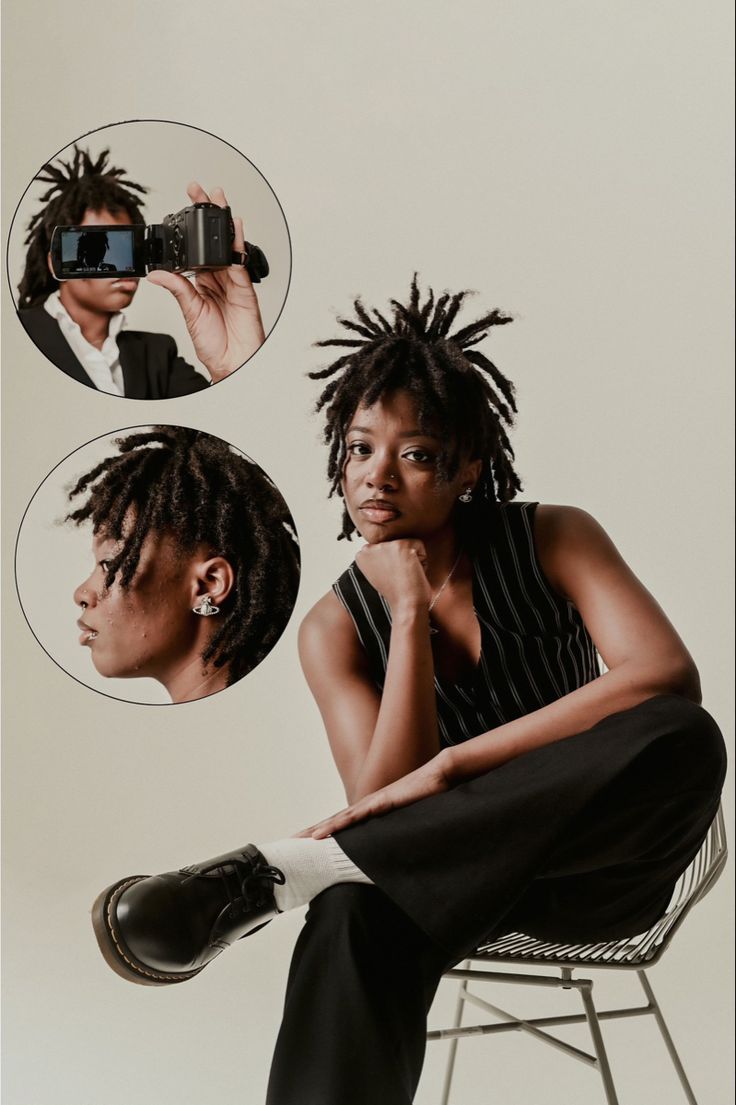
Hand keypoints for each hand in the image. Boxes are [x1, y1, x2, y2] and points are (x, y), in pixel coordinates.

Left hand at [147, 182, 265, 382]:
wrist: (232, 362)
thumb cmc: (215, 345)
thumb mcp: (190, 313)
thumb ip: (178, 290)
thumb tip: (158, 273)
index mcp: (201, 284)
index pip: (193, 251)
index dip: (188, 232)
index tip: (178, 211)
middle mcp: (218, 279)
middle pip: (210, 241)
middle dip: (205, 215)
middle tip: (197, 189)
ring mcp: (232, 281)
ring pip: (225, 245)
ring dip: (221, 221)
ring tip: (215, 197)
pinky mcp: (244, 287)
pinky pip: (239, 259)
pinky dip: (236, 242)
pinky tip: (232, 225)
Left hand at [296, 754, 451, 838]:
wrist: (443, 774)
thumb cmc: (430, 797)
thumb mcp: (412, 821)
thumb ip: (402, 831)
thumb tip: (401, 848)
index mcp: (373, 811)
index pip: (344, 825)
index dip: (324, 834)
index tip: (307, 845)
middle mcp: (368, 806)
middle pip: (333, 822)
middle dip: (310, 834)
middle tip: (289, 845)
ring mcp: (373, 803)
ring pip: (338, 821)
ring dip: (316, 831)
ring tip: (297, 841)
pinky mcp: (381, 802)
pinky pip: (355, 817)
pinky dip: (336, 826)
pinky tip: (320, 834)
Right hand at [356, 539, 431, 611]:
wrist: (405, 605)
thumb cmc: (396, 593)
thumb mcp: (378, 574)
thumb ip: (378, 558)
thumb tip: (387, 548)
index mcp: (362, 554)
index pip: (385, 548)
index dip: (392, 563)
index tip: (389, 576)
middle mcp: (370, 547)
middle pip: (396, 544)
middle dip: (401, 559)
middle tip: (398, 577)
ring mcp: (385, 545)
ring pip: (407, 544)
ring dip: (411, 559)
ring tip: (405, 575)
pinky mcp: (401, 545)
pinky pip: (419, 547)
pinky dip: (421, 561)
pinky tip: (412, 572)